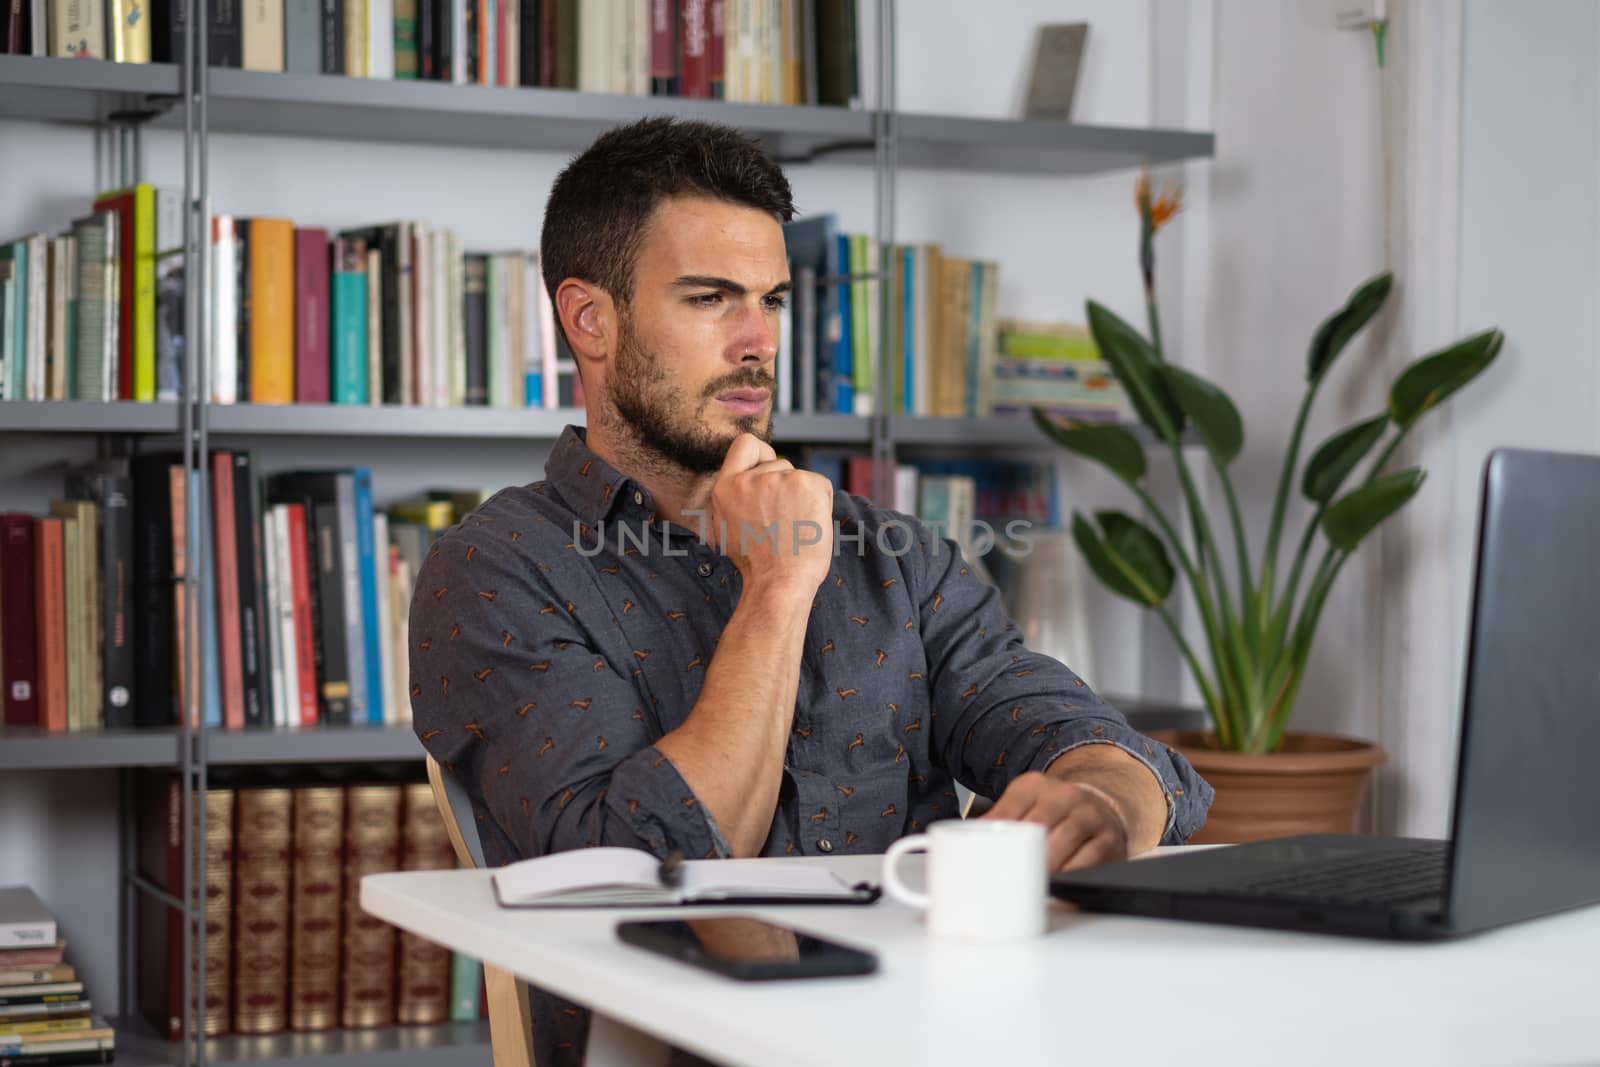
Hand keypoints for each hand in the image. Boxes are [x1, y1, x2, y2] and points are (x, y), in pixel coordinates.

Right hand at [709, 433, 833, 597]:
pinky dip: (822, 503)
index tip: (770, 467)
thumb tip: (758, 482)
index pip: (745, 445)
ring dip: (803, 498)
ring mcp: (778, 479)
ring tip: (795, 528)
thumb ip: (740, 498)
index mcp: (725, 488)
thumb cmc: (758, 565)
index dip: (762, 454)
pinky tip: (810, 525)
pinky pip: (821, 485)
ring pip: (800, 477)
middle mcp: (749, 479)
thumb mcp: (730, 526)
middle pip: (779, 465)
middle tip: (784, 522)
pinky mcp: (806, 483)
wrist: (778, 583)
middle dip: (786, 487)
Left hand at [981, 771, 1130, 871]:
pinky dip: (1069, 875)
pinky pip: (1086, 862)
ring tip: (1028, 884)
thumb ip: (997, 822)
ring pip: (1060, 846)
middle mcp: (1063, 795)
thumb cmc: (1052, 812)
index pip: (1007, 813)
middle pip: (1034, 830)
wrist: (1100, 806)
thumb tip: (962, 843)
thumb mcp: (1022, 805)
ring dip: (1043, 869)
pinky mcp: (1109, 840)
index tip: (986, 861)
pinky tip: (1058, 882)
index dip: (995, 840)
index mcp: (1033, 786)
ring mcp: (1089, 816)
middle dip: (1019, 857)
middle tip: (1004, 880)